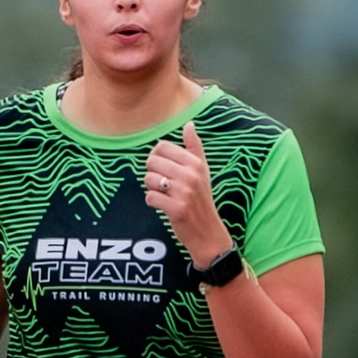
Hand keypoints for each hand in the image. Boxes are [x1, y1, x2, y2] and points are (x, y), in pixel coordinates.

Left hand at [143, 123, 230, 266]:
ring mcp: (184, 193)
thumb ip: (195, 147)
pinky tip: (164, 206)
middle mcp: (191, 175)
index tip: (162, 168)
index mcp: (196, 163)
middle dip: (152, 173)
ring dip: (152, 188)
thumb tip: (189, 125)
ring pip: (149, 179)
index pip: (162, 146)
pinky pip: (150, 197)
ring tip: (165, 195)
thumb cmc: (202, 200)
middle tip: (163, 184)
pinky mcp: (177, 209)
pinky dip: (153, 202)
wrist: (208, 232)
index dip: (156, 157)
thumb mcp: (203, 171)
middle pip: (152, 161)